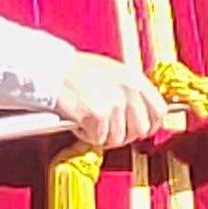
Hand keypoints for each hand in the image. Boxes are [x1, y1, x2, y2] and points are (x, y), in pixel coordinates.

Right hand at [55, 52, 169, 149]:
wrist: (48, 69)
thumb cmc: (74, 71)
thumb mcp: (111, 73)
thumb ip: (129, 91)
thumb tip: (140, 113)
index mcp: (134, 78)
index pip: (160, 111)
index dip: (149, 125)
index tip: (136, 129)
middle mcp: (128, 89)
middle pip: (140, 130)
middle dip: (124, 134)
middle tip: (107, 129)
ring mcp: (113, 102)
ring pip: (118, 138)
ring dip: (102, 135)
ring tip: (88, 121)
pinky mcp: (97, 114)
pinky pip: (98, 139)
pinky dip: (86, 135)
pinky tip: (78, 121)